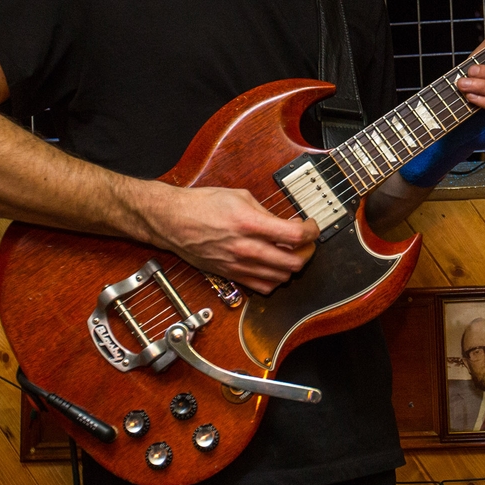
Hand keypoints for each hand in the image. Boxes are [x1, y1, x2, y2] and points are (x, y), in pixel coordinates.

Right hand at [141, 184, 318, 294]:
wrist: (173, 221)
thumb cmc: (202, 205)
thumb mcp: (240, 196)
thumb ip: (266, 212)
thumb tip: (285, 224)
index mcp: (250, 223)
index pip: (294, 236)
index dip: (311, 232)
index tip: (311, 227)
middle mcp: (246, 248)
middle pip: (293, 262)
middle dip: (307, 252)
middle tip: (307, 243)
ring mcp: (239, 265)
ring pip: (281, 278)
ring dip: (292, 267)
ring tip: (291, 254)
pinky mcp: (231, 275)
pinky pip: (262, 287)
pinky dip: (275, 280)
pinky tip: (274, 267)